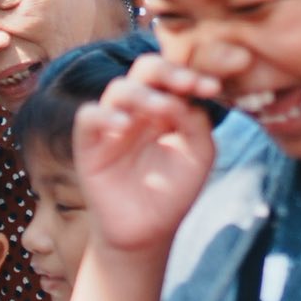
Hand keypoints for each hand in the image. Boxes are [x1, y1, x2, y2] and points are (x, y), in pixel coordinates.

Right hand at [73, 53, 222, 254]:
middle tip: (188, 84)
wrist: (147, 231)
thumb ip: (196, 123)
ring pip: (119, 89)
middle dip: (168, 71)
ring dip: (143, 94)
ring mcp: (113, 124)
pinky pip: (89, 116)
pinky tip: (125, 127)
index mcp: (167, 108)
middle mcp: (139, 110)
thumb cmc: (173, 192)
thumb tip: (182, 98)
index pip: (175, 76)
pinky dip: (105, 116)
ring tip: (163, 109)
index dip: (192, 75)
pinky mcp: (88, 144)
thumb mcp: (198, 155)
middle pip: (145, 70)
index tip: (212, 87)